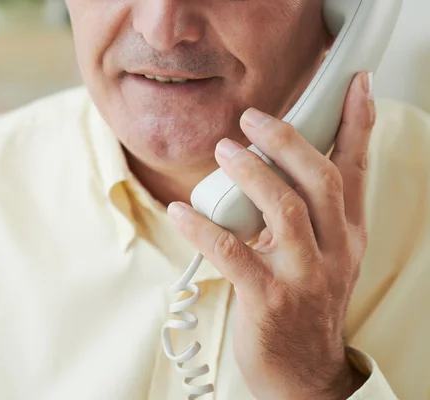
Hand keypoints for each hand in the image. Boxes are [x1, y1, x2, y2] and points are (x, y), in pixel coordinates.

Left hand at [168, 72, 374, 398]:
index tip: (354, 84)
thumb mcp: (321, 257)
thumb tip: (270, 167)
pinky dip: (203, 228)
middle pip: (320, 180)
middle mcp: (334, 251)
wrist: (305, 374)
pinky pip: (233, 253)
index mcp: (347, 236)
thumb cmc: (305, 306)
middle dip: (287, 141)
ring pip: (284, 210)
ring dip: (251, 175)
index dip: (356, 123)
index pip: (357, 169)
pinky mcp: (269, 300)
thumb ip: (305, 215)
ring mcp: (304, 277)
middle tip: (253, 119)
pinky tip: (182, 211)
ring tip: (225, 151)